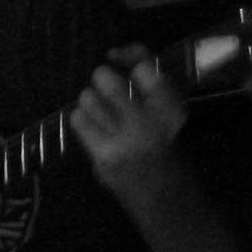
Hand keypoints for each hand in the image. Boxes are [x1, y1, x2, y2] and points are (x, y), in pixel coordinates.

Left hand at [70, 44, 185, 185]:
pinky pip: (78, 121)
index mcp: (173, 110)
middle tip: (108, 88)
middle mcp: (149, 123)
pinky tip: (95, 128)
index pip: (144, 65)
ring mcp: (123, 140)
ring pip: (88, 98)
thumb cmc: (170, 151)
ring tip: (104, 113)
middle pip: (106, 79)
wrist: (168, 198)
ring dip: (92, 101)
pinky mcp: (102, 155)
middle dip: (103, 79)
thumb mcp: (172, 115)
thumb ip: (152, 85)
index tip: (119, 57)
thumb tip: (117, 52)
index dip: (129, 54)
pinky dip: (83, 120)